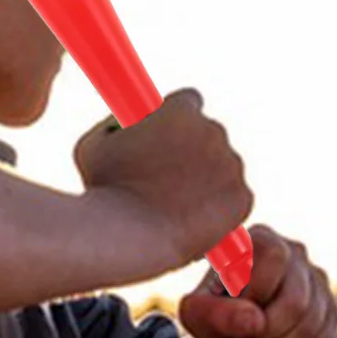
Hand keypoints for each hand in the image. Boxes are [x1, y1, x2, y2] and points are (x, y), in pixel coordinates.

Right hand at [73, 90, 253, 269]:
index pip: (188, 102)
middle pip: (208, 133)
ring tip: (173, 205)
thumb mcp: (94, 144)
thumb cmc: (104, 189)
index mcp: (182, 109)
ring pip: (222, 166)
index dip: (175, 119)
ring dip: (205, 179)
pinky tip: (192, 218)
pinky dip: (219, 207)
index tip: (166, 134)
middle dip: (191, 150)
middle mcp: (213, 130)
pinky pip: (234, 197)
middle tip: (167, 177)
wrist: (130, 235)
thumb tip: (126, 119)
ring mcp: (231, 165)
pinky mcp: (242, 197)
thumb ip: (115, 125)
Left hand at [176, 224, 336, 337]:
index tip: (229, 318)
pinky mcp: (331, 313)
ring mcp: (319, 283)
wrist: (234, 333)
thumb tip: (255, 322)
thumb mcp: (196, 314)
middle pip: (296, 301)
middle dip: (266, 337)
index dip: (253, 295)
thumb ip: (213, 313)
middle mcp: (297, 253)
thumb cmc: (212, 314)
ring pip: (311, 327)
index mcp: (262, 238)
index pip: (273, 257)